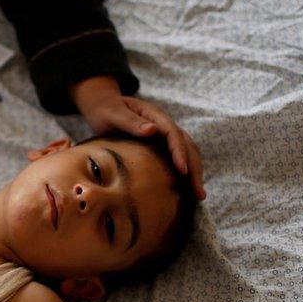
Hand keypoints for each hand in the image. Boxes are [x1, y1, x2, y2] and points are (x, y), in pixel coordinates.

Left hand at [69, 76, 205, 199]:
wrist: (104, 106)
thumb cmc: (106, 110)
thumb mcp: (114, 113)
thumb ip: (131, 121)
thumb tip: (152, 130)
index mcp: (155, 116)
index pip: (173, 134)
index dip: (179, 152)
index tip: (183, 170)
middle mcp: (164, 125)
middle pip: (187, 145)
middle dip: (194, 168)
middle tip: (199, 193)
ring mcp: (164, 135)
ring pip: (187, 153)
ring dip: (194, 173)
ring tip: (198, 195)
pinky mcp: (160, 145)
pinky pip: (177, 159)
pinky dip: (184, 173)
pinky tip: (186, 190)